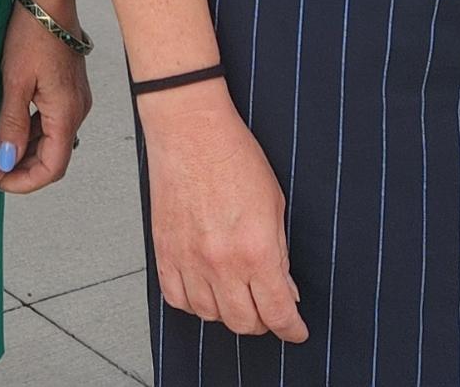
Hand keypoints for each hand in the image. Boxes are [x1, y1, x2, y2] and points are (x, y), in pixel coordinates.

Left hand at [0, 0, 91, 191]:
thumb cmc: (33, 32)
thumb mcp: (15, 80)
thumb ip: (12, 123)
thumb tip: (6, 160)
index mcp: (67, 112)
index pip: (52, 167)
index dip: (24, 182)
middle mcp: (77, 110)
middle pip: (54, 157)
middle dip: (22, 171)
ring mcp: (74, 100)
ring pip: (52, 141)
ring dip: (26, 153)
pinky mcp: (68, 89)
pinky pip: (52, 123)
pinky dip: (33, 134)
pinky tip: (11, 131)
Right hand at [139, 84, 306, 340]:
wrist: (190, 129)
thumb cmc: (233, 155)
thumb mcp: (275, 204)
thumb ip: (279, 253)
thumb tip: (284, 288)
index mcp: (256, 250)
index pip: (278, 312)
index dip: (291, 328)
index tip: (295, 329)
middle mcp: (221, 262)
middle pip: (244, 323)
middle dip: (263, 323)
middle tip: (269, 311)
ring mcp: (188, 259)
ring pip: (210, 315)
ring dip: (228, 313)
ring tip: (237, 297)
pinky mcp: (164, 251)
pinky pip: (176, 298)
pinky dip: (193, 302)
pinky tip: (204, 290)